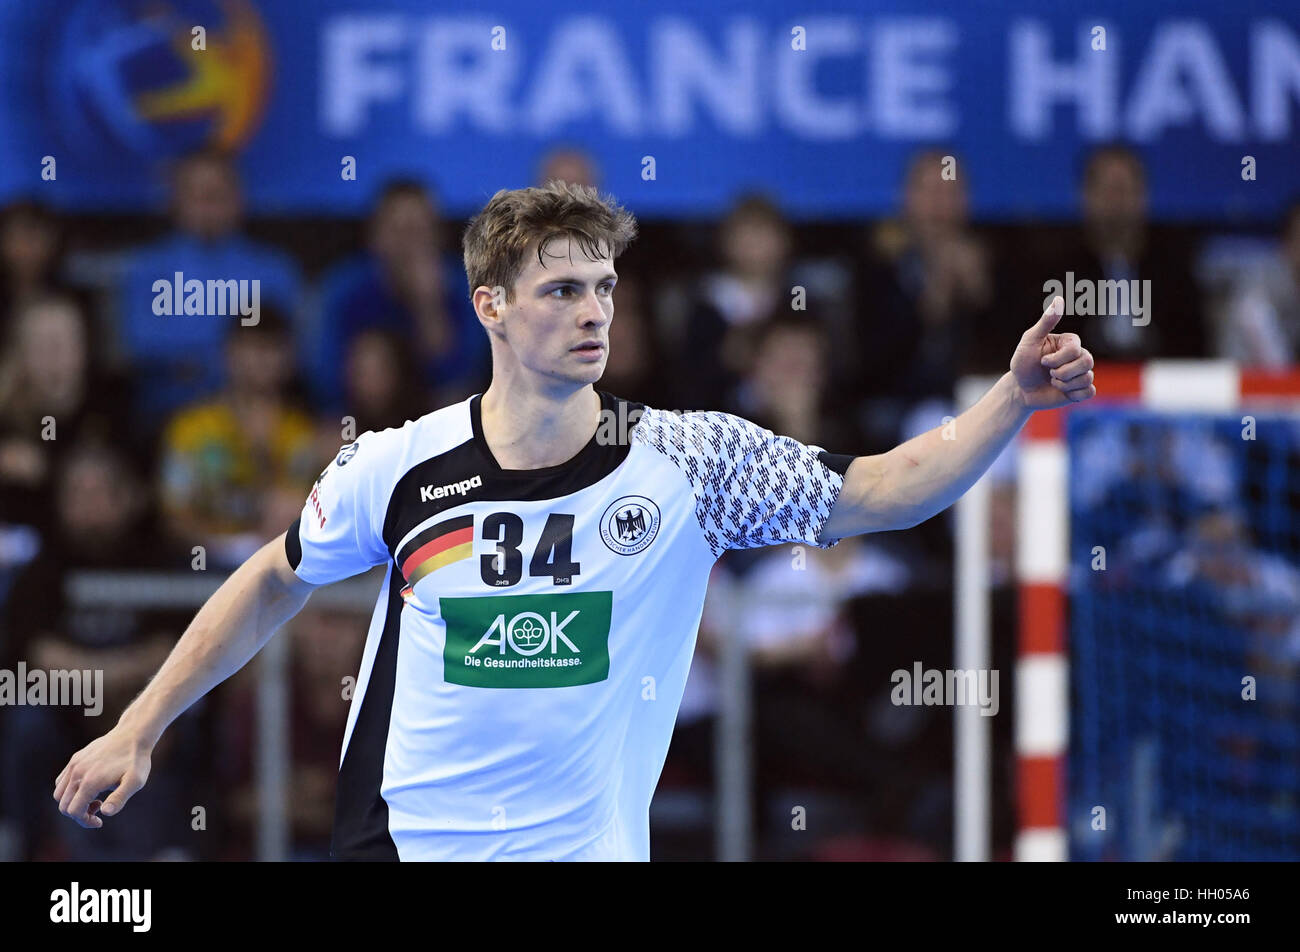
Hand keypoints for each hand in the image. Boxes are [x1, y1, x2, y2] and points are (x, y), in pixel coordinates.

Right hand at [54, 727, 152, 828]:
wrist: (133, 734)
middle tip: (99, 807)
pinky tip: (89, 786)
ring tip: (94, 797)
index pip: (74, 811)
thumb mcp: (135, 781)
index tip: (100, 821)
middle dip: (79, 814)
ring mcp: (74, 765)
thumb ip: (119, 798)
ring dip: (72, 802)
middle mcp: (77, 773)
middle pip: (64, 805)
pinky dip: (69, 790)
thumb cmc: (136, 760)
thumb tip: (105, 812)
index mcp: (90, 782)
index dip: (85, 821)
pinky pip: (61, 781)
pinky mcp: (75, 759)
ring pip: (59, 794)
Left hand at [1010, 295, 1096, 409]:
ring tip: (1052, 382)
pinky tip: (1061, 392)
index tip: (1041, 361)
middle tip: (1049, 373)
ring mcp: (1081, 373)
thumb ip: (1046, 322)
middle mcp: (1079, 356)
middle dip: (1063, 372)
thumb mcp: (1030, 341)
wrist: (1020, 389)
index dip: (1057, 359)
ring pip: (1087, 378)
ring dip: (1064, 384)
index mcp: (1069, 342)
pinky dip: (1072, 394)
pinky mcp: (1081, 389)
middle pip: (1087, 362)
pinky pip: (1089, 392)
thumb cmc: (1023, 363)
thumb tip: (1058, 299)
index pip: (1075, 349)